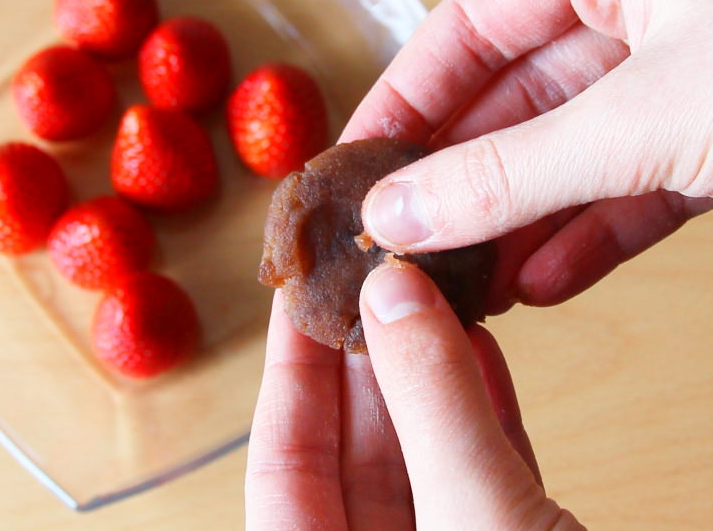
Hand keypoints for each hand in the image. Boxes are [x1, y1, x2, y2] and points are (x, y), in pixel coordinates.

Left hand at [247, 278, 583, 530]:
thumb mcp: (480, 523)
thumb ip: (431, 406)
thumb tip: (389, 289)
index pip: (283, 466)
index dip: (290, 365)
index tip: (300, 277)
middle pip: (351, 454)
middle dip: (365, 353)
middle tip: (373, 260)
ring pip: (421, 459)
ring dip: (427, 373)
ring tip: (428, 285)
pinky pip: (478, 479)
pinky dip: (480, 413)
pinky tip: (480, 346)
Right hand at [345, 0, 712, 309]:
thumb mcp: (646, 121)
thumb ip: (512, 169)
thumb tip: (400, 207)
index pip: (476, 14)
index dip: (409, 92)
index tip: (356, 160)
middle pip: (522, 84)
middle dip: (465, 169)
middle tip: (397, 234)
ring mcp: (694, 54)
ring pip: (579, 139)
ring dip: (520, 211)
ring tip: (456, 273)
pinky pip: (640, 178)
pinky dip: (592, 229)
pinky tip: (540, 278)